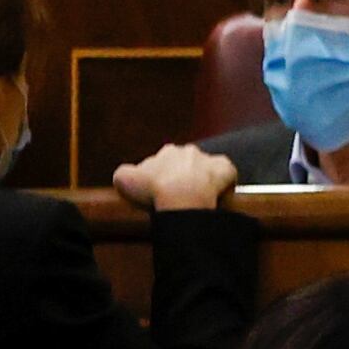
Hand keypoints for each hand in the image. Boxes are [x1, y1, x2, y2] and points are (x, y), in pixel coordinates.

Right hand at [112, 143, 237, 213]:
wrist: (181, 196)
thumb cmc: (152, 188)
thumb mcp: (123, 179)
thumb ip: (123, 173)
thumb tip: (125, 174)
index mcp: (166, 152)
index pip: (163, 160)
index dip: (161, 175)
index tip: (158, 189)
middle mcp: (188, 151)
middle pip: (185, 162)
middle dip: (182, 174)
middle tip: (177, 195)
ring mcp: (208, 159)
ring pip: (206, 167)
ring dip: (202, 178)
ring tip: (196, 197)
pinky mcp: (224, 169)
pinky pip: (226, 175)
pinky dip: (223, 183)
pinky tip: (217, 196)